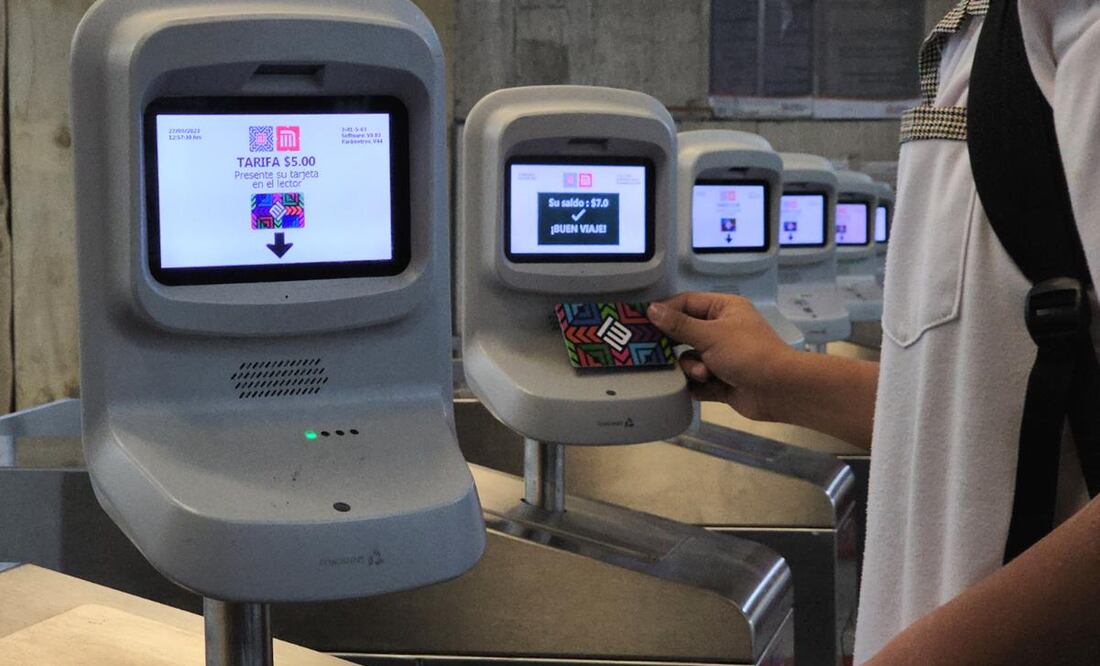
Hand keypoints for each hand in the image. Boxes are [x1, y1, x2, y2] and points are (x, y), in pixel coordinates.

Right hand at [647, 293, 797, 421]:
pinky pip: (698, 380)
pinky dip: (697, 384)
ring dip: (692, 367)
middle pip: (685, 333)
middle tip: (656, 351)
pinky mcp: (722, 380)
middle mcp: (722, 330)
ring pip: (690, 359)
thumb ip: (678, 324)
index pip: (686, 303)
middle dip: (677, 345)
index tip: (642, 321)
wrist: (780, 390)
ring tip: (704, 373)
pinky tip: (702, 386)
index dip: (665, 311)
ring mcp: (722, 356)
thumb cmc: (748, 353)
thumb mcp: (710, 335)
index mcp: (723, 309)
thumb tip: (651, 309)